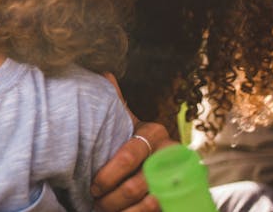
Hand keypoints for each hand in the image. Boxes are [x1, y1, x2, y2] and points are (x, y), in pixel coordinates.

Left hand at [91, 75, 174, 210]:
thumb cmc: (130, 140)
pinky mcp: (180, 195)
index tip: (92, 184)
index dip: (108, 173)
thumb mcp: (123, 120)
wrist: (160, 165)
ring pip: (148, 201)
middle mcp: (169, 153)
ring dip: (121, 210)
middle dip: (111, 197)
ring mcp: (177, 177)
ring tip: (103, 210)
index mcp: (153, 132)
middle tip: (95, 202)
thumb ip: (115, 101)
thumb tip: (104, 74)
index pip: (129, 155)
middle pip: (136, 183)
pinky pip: (160, 211)